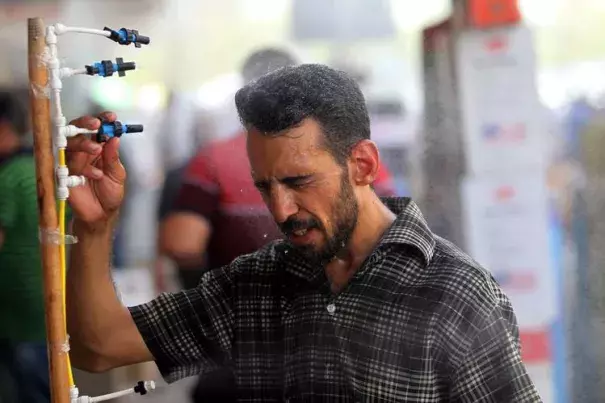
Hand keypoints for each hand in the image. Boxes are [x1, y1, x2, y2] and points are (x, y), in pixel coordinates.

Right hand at [66, 112, 125, 226]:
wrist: (102, 213)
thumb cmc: (110, 192)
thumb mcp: (117, 174)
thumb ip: (114, 157)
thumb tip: (115, 138)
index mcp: (97, 148)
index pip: (96, 129)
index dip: (102, 120)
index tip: (111, 117)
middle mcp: (83, 152)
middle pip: (77, 130)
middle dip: (86, 124)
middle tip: (97, 125)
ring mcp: (72, 162)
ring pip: (70, 144)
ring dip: (84, 144)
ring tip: (97, 151)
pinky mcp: (65, 174)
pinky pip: (69, 165)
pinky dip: (84, 168)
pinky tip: (96, 175)